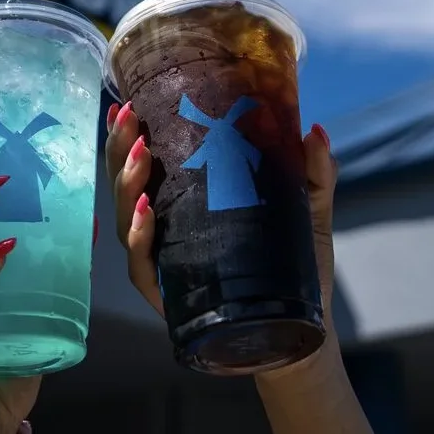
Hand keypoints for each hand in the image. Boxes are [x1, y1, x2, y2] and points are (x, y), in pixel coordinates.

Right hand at [104, 100, 338, 339]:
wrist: (301, 331)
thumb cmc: (296, 268)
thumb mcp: (307, 212)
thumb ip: (311, 173)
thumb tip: (313, 129)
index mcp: (183, 204)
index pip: (144, 164)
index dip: (127, 136)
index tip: (126, 103)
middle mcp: (163, 230)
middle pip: (125, 186)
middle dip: (120, 149)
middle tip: (128, 117)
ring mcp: (161, 263)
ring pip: (126, 220)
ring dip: (127, 184)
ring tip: (140, 156)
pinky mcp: (167, 294)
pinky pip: (141, 264)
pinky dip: (139, 236)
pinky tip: (146, 212)